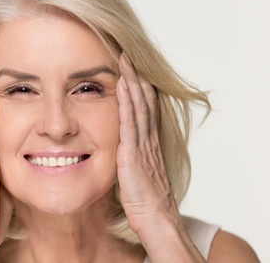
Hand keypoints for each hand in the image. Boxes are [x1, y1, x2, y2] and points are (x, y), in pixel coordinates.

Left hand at [115, 53, 178, 233]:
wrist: (155, 218)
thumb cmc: (145, 201)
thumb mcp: (137, 174)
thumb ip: (131, 159)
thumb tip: (121, 152)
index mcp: (149, 144)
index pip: (146, 109)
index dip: (139, 88)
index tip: (132, 70)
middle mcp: (148, 140)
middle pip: (144, 102)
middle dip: (136, 78)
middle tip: (127, 56)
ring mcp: (142, 146)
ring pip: (139, 107)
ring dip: (131, 82)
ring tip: (124, 62)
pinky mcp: (133, 154)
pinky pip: (129, 123)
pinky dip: (126, 102)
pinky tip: (122, 87)